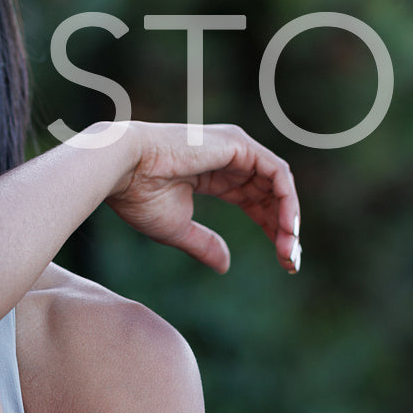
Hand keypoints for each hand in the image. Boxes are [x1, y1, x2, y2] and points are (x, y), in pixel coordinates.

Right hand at [105, 121, 300, 273]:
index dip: (269, 229)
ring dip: (288, 218)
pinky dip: (287, 202)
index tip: (282, 260)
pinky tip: (285, 228)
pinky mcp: (239, 145)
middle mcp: (229, 157)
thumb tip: (226, 267)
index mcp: (213, 173)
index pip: (253, 201)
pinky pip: (277, 174)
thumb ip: (205, 244)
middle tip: (291, 262)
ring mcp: (236, 148)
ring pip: (278, 184)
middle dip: (283, 228)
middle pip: (269, 194)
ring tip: (289, 251)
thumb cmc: (139, 195)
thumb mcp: (178, 229)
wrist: (121, 168)